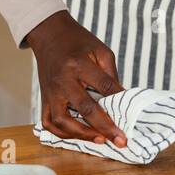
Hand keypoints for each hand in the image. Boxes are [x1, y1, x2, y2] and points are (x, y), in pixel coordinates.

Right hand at [24, 10, 127, 146]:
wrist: (49, 34)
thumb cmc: (78, 42)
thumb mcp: (100, 50)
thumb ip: (110, 75)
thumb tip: (121, 100)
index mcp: (78, 64)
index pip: (103, 86)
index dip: (119, 101)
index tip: (131, 117)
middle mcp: (63, 80)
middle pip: (84, 108)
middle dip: (104, 127)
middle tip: (121, 141)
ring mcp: (50, 92)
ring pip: (62, 121)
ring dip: (82, 134)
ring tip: (101, 140)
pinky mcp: (43, 99)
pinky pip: (49, 123)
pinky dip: (62, 134)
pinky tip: (79, 136)